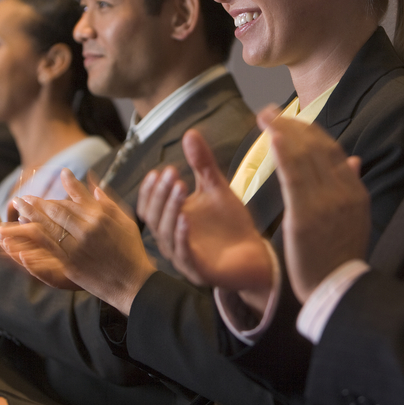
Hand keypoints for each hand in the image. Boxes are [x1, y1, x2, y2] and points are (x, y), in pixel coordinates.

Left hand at [0, 169, 154, 315]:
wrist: (133, 283)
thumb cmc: (132, 251)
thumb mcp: (125, 221)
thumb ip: (108, 202)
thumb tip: (93, 184)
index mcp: (101, 217)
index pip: (77, 198)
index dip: (65, 186)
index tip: (58, 175)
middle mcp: (88, 229)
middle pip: (57, 211)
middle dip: (37, 202)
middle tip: (23, 197)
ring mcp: (77, 247)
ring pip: (48, 226)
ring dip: (30, 214)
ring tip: (18, 207)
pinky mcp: (70, 263)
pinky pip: (47, 247)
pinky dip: (33, 236)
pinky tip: (23, 228)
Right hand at [137, 129, 272, 304]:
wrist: (256, 254)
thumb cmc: (231, 224)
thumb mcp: (215, 187)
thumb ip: (202, 164)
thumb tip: (190, 133)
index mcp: (170, 221)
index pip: (148, 206)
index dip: (150, 189)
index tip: (159, 170)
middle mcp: (171, 240)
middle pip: (153, 217)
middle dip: (160, 194)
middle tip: (171, 174)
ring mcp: (183, 257)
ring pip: (165, 234)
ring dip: (170, 209)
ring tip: (180, 187)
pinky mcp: (198, 271)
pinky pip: (183, 254)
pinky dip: (182, 235)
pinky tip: (185, 217)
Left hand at [265, 106, 367, 303]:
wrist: (337, 290)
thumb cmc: (340, 256)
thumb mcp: (355, 219)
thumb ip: (351, 187)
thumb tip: (355, 160)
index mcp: (355, 191)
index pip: (332, 150)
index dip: (309, 131)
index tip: (290, 119)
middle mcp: (343, 192)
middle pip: (317, 148)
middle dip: (292, 124)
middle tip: (269, 111)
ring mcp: (325, 203)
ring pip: (305, 157)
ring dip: (284, 131)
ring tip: (265, 116)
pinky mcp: (305, 216)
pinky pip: (295, 178)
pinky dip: (285, 153)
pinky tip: (274, 136)